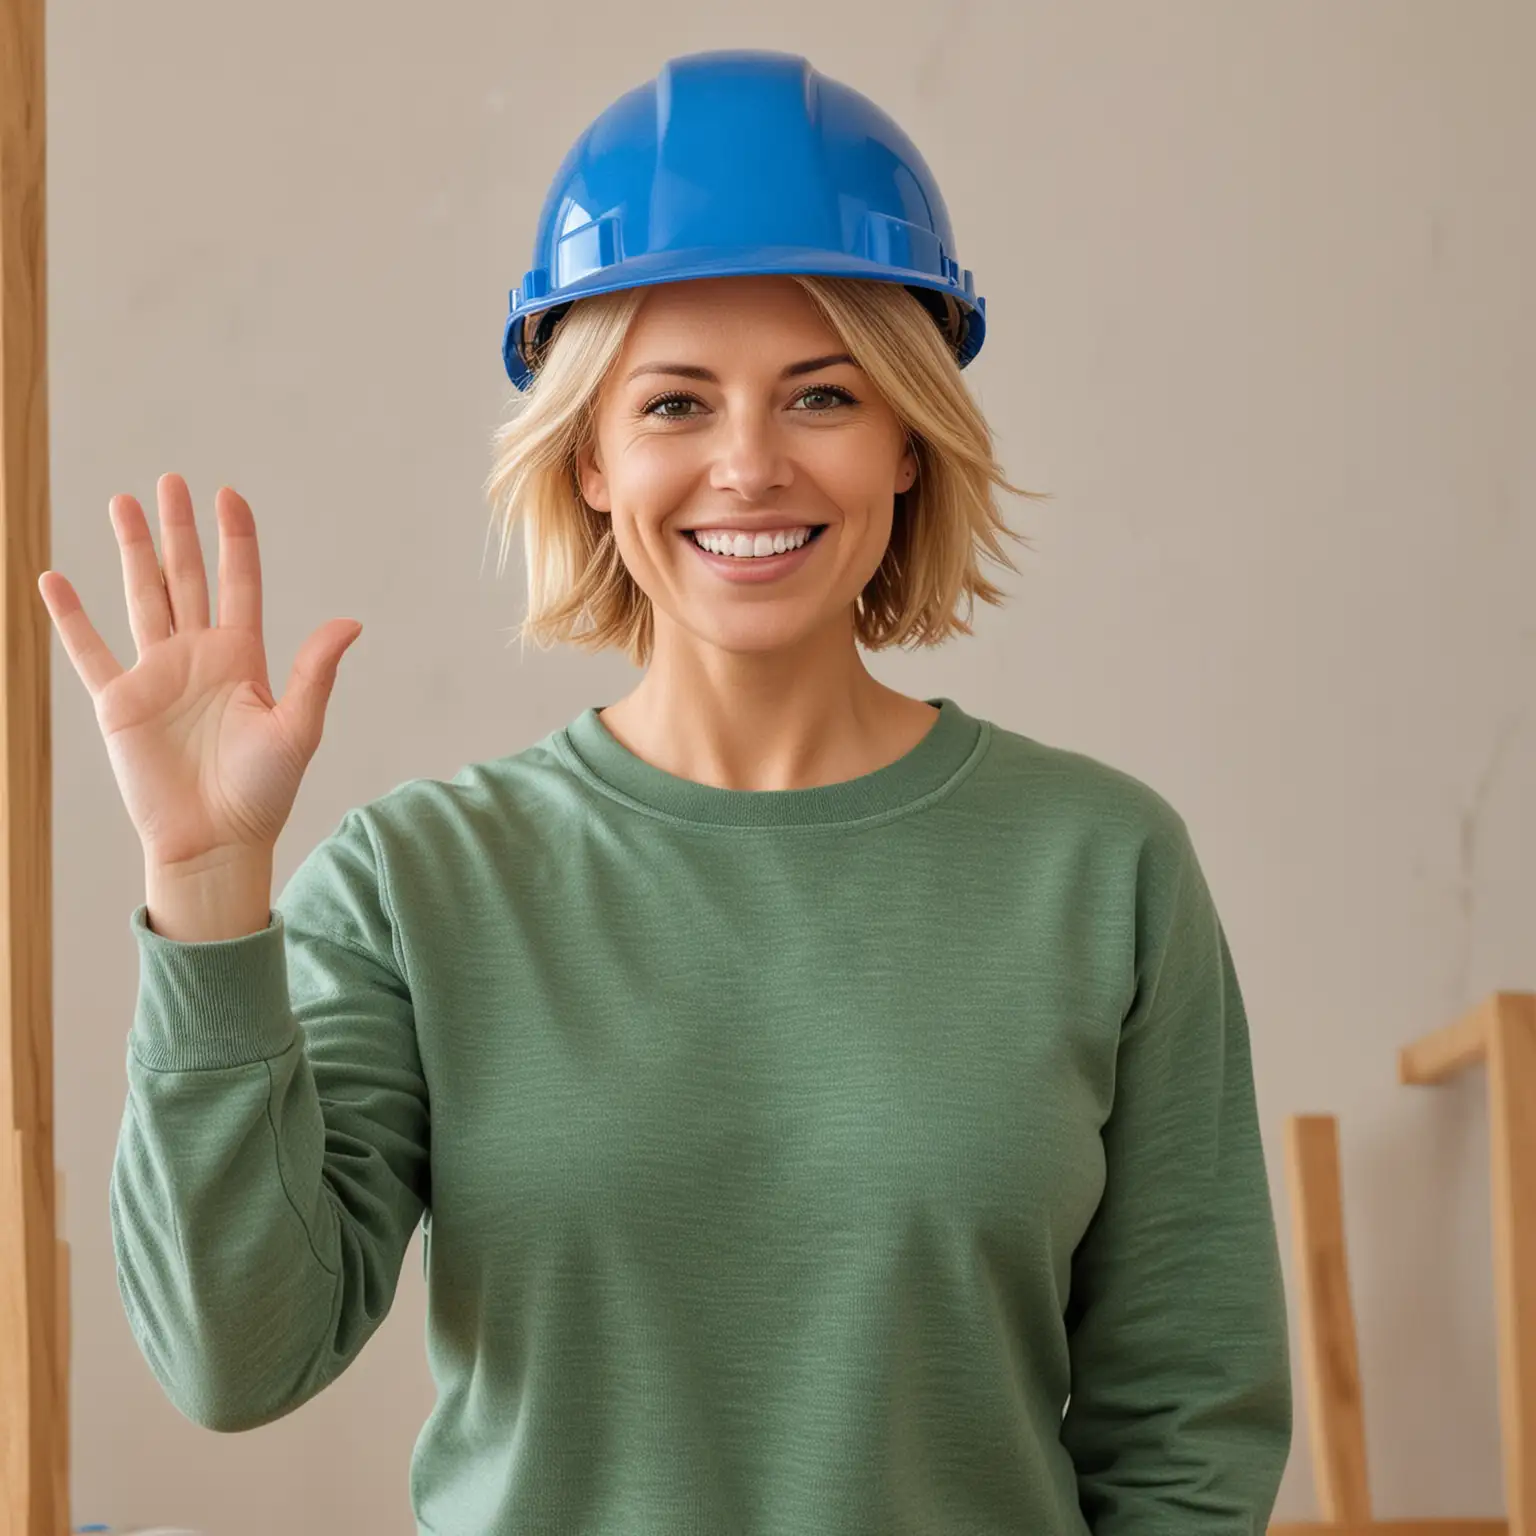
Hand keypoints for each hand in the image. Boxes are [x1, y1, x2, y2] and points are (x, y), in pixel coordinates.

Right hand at [38, 473, 362, 868]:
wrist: (215, 842)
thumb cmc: (263, 793)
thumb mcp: (298, 727)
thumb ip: (316, 672)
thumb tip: (350, 621)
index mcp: (244, 658)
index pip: (239, 583)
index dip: (234, 539)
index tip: (228, 494)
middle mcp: (198, 657)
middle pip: (187, 577)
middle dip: (179, 529)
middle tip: (169, 480)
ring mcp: (156, 675)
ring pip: (141, 597)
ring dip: (132, 551)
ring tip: (122, 503)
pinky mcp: (119, 702)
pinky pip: (89, 650)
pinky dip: (70, 617)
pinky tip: (55, 579)